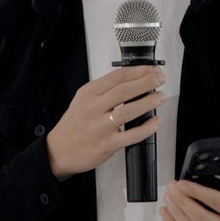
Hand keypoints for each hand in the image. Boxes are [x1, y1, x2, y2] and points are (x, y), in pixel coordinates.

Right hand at [44, 67, 166, 180]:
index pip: (117, 76)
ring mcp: (100, 127)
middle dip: (146, 82)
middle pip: (124, 90)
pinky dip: (146, 128)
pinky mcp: (107, 144)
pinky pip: (131, 135)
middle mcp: (93, 108)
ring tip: (160, 97)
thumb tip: (133, 80)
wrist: (59, 151)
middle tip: (160, 79)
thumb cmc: (74, 125)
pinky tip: (155, 121)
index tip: (152, 69)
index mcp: (88, 94)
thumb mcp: (83, 100)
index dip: (138, 71)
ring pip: (128, 111)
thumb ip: (104, 90)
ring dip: (148, 102)